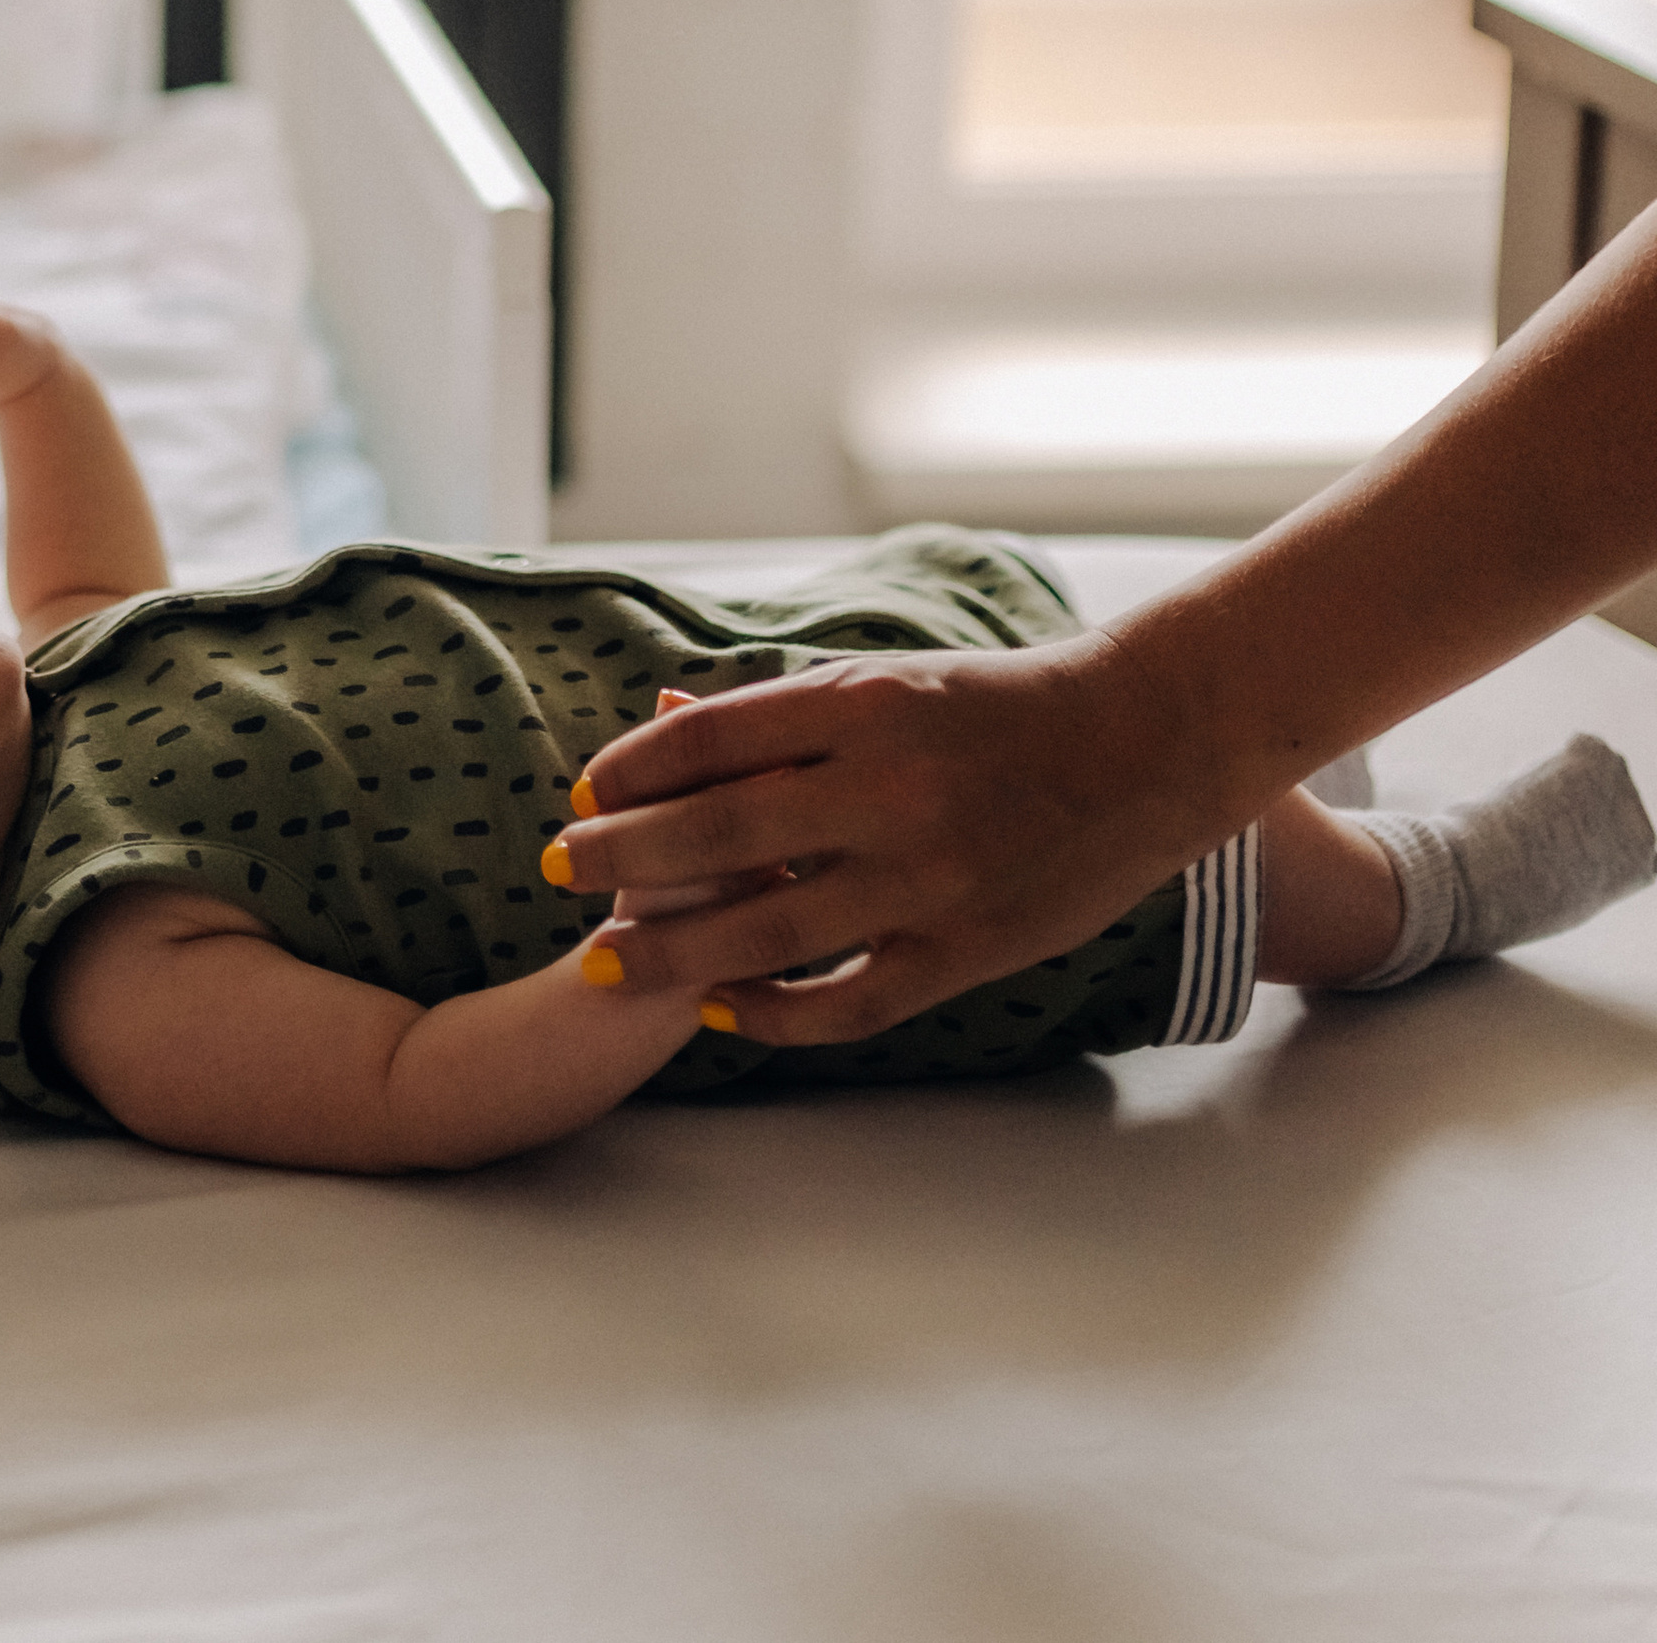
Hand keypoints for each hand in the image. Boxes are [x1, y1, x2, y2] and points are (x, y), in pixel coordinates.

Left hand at [558, 632, 1219, 1042]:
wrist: (1141, 744)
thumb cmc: (996, 704)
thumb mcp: (887, 681)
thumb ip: (777, 715)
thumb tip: (658, 725)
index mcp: (864, 703)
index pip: (710, 738)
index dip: (632, 769)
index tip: (583, 793)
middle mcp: (890, 788)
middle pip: (718, 833)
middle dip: (620, 856)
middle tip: (553, 870)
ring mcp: (929, 878)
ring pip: (767, 931)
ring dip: (669, 948)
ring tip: (601, 960)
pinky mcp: (966, 950)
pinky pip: (849, 1002)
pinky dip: (774, 1013)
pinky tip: (717, 1009)